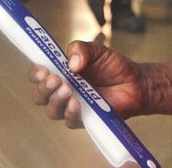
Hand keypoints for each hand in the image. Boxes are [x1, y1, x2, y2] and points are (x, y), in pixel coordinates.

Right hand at [29, 40, 143, 127]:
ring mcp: (71, 106)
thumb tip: (72, 63)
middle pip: (40, 96)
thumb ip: (81, 49)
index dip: (36, 73)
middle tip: (56, 79)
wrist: (135, 82)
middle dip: (44, 88)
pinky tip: (77, 103)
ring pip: (52, 110)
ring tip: (68, 89)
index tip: (43, 70)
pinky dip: (70, 113)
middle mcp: (61, 90)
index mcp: (60, 71)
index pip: (39, 75)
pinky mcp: (84, 119)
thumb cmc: (112, 65)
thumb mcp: (96, 50)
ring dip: (56, 100)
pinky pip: (70, 121)